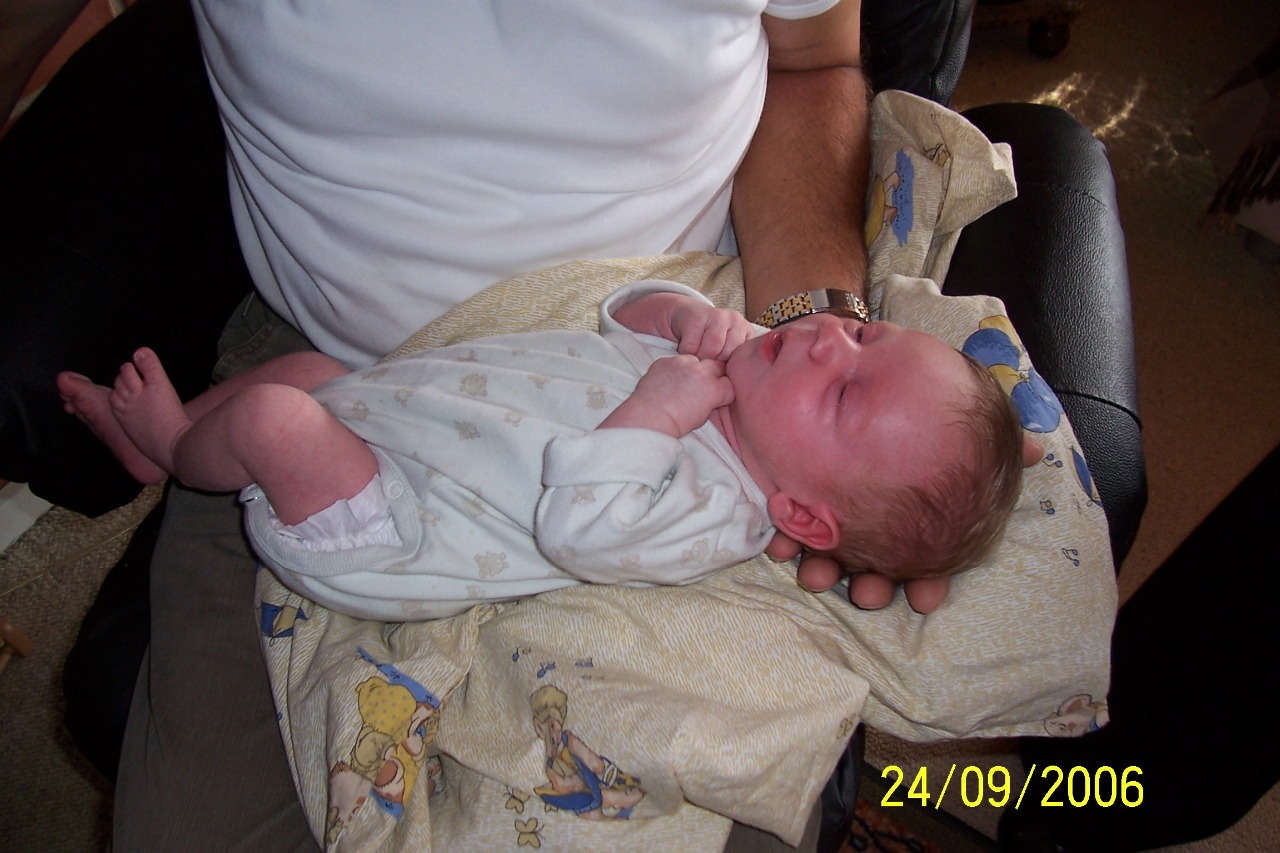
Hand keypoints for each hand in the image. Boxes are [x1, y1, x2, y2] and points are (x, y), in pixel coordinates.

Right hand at [598, 355, 732, 437]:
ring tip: (709, 402)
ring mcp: (700, 373)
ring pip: (720, 371)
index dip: (694, 375)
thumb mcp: (651, 386)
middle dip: (708, 375)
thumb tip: (674, 389)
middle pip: (707, 362)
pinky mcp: (711, 387)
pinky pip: (729, 388)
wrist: (649, 417)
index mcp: (669, 361)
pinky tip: (715, 407)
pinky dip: (726, 398)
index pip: (690, 362)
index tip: (690, 388)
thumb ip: (666, 380)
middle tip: (705, 393)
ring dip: (718, 385)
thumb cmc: (646, 411)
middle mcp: (686, 362)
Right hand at [670, 303, 755, 360]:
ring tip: (695, 356)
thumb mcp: (726, 348)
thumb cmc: (708, 339)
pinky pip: (692, 345)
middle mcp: (736, 320)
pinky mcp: (698, 318)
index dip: (726, 367)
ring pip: (710, 350)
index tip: (718, 367)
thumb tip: (738, 383)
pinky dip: (686, 351)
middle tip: (705, 360)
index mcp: (746, 330)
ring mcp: (718, 315)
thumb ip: (734, 361)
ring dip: (699, 358)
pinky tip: (686, 347)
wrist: (686, 315)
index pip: (740, 358)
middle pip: (726, 354)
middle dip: (713, 362)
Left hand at [778, 437, 1047, 614]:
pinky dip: (786, 540)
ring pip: (830, 558)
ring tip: (814, 575)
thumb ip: (999, 442)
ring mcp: (837, 522)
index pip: (925, 562)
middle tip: (866, 592)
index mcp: (916, 519)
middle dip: (871, 584)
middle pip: (875, 568)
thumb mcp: (963, 425)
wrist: (859, 391)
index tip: (923, 597)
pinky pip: (790, 530)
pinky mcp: (799, 506)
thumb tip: (1038, 449)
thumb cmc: (922, 418)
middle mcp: (878, 528)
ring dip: (824, 571)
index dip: (926, 582)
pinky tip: (780, 546)